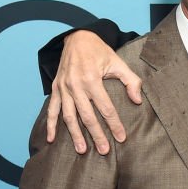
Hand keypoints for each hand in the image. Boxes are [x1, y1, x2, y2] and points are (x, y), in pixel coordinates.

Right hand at [46, 30, 142, 154]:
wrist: (77, 38)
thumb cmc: (99, 52)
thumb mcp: (118, 62)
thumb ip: (131, 81)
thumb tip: (137, 100)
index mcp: (92, 79)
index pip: (106, 108)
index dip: (114, 124)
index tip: (121, 138)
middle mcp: (76, 85)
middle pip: (87, 116)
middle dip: (96, 135)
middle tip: (104, 150)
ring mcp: (64, 88)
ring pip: (69, 116)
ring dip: (75, 134)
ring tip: (82, 150)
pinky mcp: (56, 88)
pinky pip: (52, 109)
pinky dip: (51, 125)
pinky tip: (51, 139)